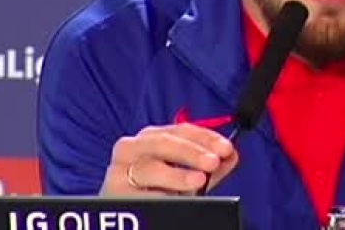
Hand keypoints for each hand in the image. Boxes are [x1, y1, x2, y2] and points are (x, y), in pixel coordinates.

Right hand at [100, 124, 238, 194]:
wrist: (122, 215)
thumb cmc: (156, 190)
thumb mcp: (184, 177)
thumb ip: (208, 166)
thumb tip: (232, 155)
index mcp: (152, 137)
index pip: (182, 130)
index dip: (206, 137)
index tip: (227, 148)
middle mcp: (133, 147)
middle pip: (162, 143)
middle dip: (191, 151)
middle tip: (213, 162)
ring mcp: (119, 170)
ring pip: (149, 168)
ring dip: (176, 174)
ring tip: (198, 181)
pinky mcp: (112, 192)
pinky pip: (138, 195)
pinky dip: (158, 196)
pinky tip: (172, 198)